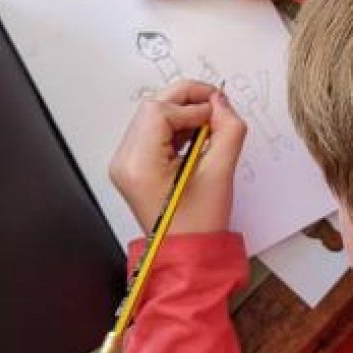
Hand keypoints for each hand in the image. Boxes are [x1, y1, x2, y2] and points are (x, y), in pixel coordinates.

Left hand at [110, 80, 247, 234]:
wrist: (187, 252)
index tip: (217, 111)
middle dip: (186, 100)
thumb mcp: (220, 173)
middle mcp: (125, 161)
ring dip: (181, 112)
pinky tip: (196, 133)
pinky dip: (174, 126)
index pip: (161, 112)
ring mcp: (126, 163)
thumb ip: (228, 130)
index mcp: (139, 165)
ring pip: (151, 116)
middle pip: (152, 108)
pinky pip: (151, 132)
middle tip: (215, 103)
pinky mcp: (133, 165)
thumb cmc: (199, 225)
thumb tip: (222, 103)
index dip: (193, 105)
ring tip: (208, 123)